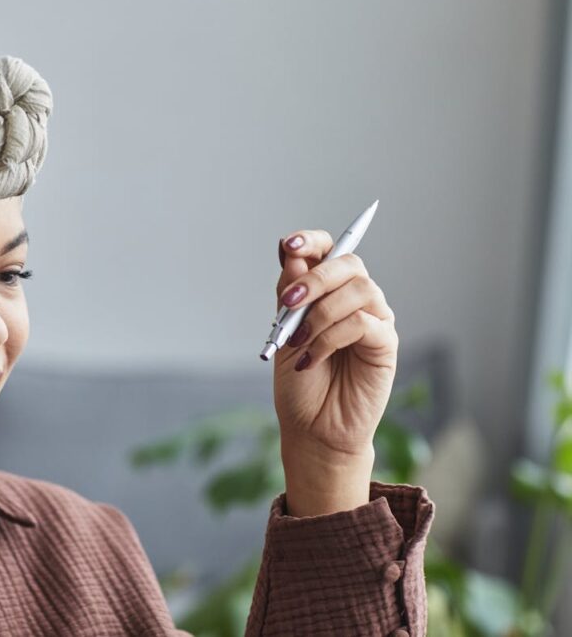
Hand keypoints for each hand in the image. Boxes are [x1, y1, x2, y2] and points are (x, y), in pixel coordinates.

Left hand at [273, 230, 398, 514]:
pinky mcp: (385, 344)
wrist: (312, 428)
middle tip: (290, 302)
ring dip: (321, 313)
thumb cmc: (299, 383)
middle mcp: (355, 299)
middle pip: (348, 263)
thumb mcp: (284, 332)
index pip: (328, 250)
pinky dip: (331, 338)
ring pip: (358, 289)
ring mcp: (374, 319)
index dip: (311, 240)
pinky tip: (313, 359)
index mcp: (328, 292)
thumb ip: (290, 296)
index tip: (288, 245)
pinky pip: (363, 323)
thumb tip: (291, 254)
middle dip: (315, 277)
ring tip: (298, 343)